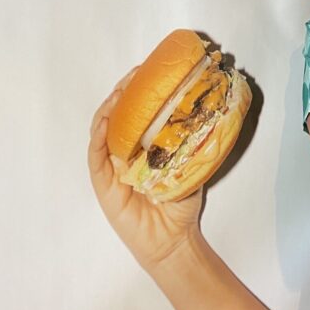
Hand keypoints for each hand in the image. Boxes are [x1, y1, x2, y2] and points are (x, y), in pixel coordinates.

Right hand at [88, 66, 203, 272]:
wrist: (173, 239)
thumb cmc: (180, 203)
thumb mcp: (190, 164)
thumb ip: (192, 142)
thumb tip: (213, 111)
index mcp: (142, 146)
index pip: (135, 112)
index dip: (138, 90)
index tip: (148, 70)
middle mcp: (123, 153)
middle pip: (117, 115)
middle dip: (123, 91)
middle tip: (135, 74)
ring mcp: (111, 167)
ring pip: (102, 130)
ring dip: (109, 108)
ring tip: (120, 91)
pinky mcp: (103, 184)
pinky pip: (96, 156)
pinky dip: (99, 137)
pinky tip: (106, 121)